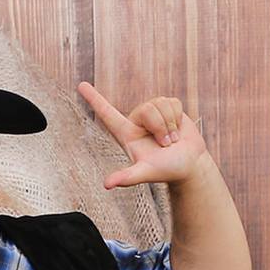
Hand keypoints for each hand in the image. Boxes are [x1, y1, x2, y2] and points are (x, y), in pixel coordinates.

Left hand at [78, 81, 208, 190]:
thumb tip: (107, 185)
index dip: (94, 98)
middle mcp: (137, 121)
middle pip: (147, 109)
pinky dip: (178, 118)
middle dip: (160, 127)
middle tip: (164, 145)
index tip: (80, 85)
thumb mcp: (145, 173)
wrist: (190, 165)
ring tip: (171, 139)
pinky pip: (173, 101)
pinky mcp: (169, 107)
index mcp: (126, 133)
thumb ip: (127, 177)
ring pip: (160, 104)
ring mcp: (153, 113)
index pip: (107, 114)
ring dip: (170, 124)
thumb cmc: (166, 171)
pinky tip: (177, 129)